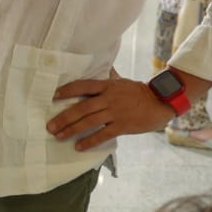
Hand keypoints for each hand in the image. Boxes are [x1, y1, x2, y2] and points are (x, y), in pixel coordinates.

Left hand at [47, 73, 174, 150]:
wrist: (161, 103)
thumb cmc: (139, 92)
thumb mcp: (121, 81)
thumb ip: (108, 76)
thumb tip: (99, 64)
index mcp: (107, 86)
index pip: (83, 86)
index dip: (67, 90)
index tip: (53, 96)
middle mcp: (109, 98)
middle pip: (82, 107)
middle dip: (64, 117)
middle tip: (50, 126)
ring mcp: (116, 112)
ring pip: (89, 122)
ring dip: (72, 130)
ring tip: (59, 136)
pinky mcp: (123, 125)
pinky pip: (103, 134)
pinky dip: (90, 141)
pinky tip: (79, 146)